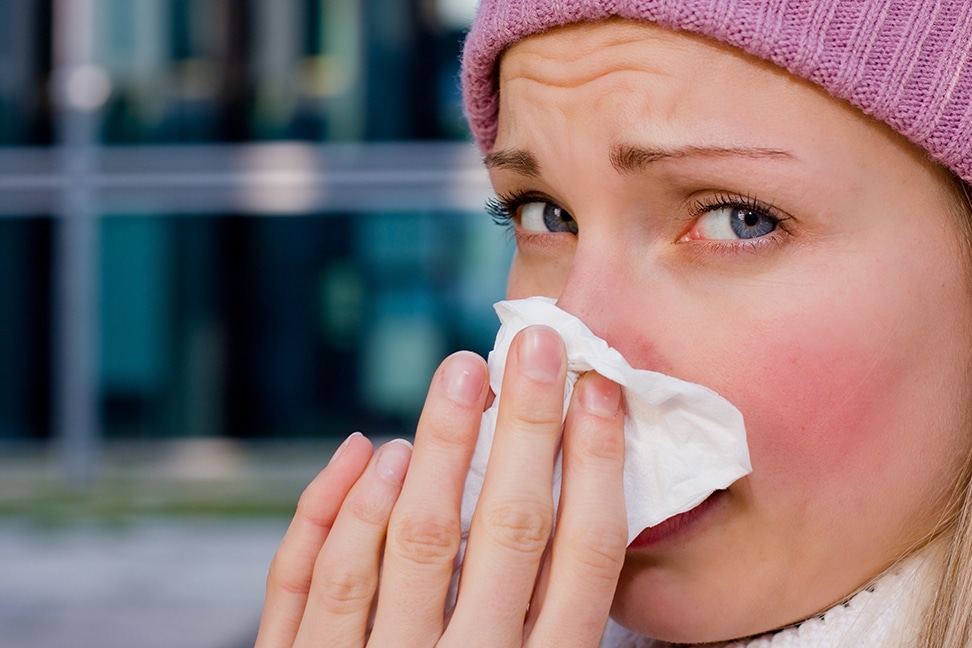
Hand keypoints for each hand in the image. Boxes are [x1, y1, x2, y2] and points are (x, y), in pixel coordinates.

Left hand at [254, 325, 627, 646]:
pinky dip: (337, 508)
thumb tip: (578, 508)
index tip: (602, 392)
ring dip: (435, 450)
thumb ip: (554, 624)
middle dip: (523, 430)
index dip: (597, 468)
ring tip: (457, 380)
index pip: (580, 561)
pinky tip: (370, 448)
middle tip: (532, 345)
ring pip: (407, 541)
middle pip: (501, 533)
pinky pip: (311, 581)